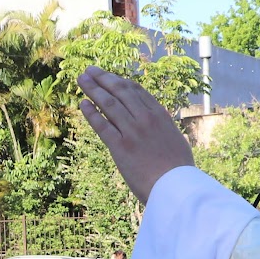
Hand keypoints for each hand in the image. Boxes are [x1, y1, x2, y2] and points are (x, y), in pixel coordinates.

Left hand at [77, 67, 193, 202]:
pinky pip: (102, 125)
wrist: (175, 187)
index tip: (107, 76)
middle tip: (89, 71)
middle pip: (120, 92)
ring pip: (109, 104)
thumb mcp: (174, 139)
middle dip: (103, 79)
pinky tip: (83, 104)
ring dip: (93, 90)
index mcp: (160, 115)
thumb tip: (156, 123)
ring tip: (81, 80)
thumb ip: (162, 128)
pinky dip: (91, 113)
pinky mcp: (120, 147)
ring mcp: (132, 132)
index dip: (119, 81)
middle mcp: (146, 119)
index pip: (136, 91)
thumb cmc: (177, 169)